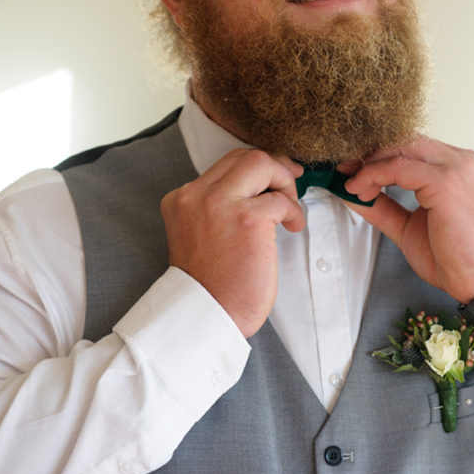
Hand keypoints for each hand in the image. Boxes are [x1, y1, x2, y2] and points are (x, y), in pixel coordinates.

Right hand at [161, 149, 304, 337]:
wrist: (206, 317)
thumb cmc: (211, 284)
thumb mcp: (199, 235)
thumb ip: (216, 209)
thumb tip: (259, 187)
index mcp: (181, 199)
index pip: (224, 165)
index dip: (254, 170)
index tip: (271, 181)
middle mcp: (196, 196)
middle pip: (244, 156)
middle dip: (273, 168)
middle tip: (288, 187)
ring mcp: (221, 205)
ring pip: (261, 163)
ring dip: (284, 182)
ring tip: (288, 210)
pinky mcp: (248, 220)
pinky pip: (280, 200)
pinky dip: (293, 211)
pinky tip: (292, 227)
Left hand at [343, 138, 473, 302]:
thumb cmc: (454, 257)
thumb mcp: (408, 226)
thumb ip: (383, 205)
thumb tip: (352, 192)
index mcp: (456, 166)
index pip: (410, 146)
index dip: (377, 154)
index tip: (349, 168)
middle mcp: (459, 160)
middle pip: (403, 140)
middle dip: (368, 154)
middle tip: (342, 170)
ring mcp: (455, 168)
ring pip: (399, 149)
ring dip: (368, 165)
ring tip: (351, 184)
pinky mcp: (446, 182)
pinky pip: (398, 168)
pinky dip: (373, 176)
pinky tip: (360, 191)